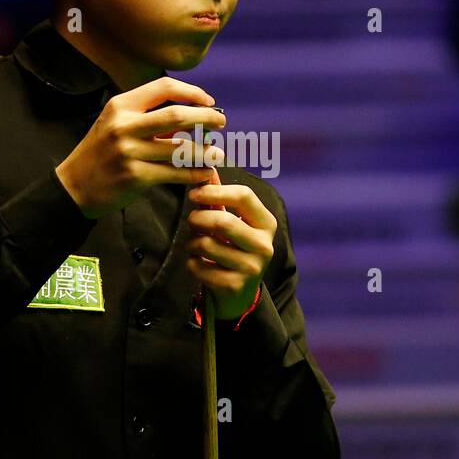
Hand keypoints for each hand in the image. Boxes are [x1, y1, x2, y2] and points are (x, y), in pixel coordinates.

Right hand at [55, 77, 226, 218]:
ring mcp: (128, 151)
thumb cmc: (101, 153)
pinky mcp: (134, 176)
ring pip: (180, 148)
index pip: (164, 88)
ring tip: (218, 154)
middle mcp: (124, 125)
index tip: (209, 102)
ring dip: (205, 151)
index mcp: (121, 105)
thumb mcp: (116, 125)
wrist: (74, 186)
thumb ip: (148, 117)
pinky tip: (203, 174)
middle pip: (177, 115)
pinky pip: (174, 173)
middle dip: (206, 118)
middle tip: (221, 123)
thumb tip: (191, 116)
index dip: (192, 92)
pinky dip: (194, 174)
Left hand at [186, 168, 276, 319]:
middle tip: (191, 221)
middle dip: (198, 218)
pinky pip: (199, 266)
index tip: (195, 194)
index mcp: (267, 224)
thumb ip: (220, 195)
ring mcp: (252, 268)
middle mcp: (264, 245)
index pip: (244, 196)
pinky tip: (199, 264)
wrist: (237, 294)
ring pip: (207, 245)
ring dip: (192, 242)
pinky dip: (192, 263)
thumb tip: (207, 165)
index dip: (215, 191)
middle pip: (222, 221)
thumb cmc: (233, 249)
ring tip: (195, 244)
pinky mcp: (235, 286)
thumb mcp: (232, 221)